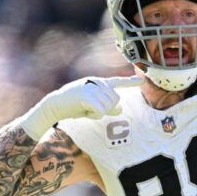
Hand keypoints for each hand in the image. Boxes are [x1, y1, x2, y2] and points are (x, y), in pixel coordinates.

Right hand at [19, 76, 143, 139]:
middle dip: (107, 109)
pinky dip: (94, 114)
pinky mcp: (85, 95)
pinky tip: (85, 112)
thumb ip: (107, 107)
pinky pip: (100, 110)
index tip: (142, 81)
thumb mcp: (92, 106)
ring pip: (109, 105)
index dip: (130, 82)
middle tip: (92, 110)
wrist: (54, 106)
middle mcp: (97, 82)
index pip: (117, 81)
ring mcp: (91, 87)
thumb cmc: (73, 106)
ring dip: (99, 113)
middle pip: (116, 100)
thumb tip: (121, 109)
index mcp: (99, 83)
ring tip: (86, 109)